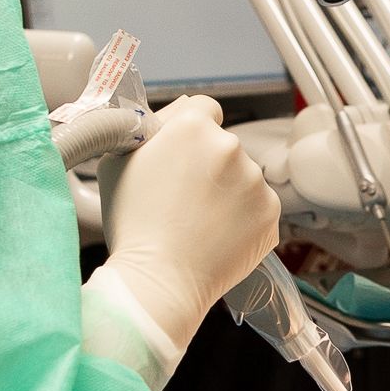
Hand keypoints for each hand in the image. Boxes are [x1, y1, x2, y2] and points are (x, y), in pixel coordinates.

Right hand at [100, 95, 280, 356]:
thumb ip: (149, 128)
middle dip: (206, 165)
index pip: (203, 109)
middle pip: (221, 146)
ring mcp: (255, 181)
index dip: (189, 131)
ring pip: (241, 178)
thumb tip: (173, 116)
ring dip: (226, 192)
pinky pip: (255, 207)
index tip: (181, 152)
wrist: (158, 281)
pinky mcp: (270, 213)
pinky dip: (240, 219)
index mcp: (193, 127)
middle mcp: (230, 147)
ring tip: (196, 222)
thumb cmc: (133, 225)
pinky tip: (214, 235)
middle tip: (180, 198)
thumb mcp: (119, 160)